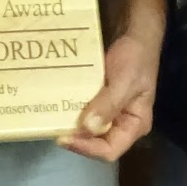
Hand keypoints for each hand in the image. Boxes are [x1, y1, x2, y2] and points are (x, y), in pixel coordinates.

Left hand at [58, 31, 158, 161]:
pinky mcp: (98, 101)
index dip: (87, 148)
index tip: (64, 138)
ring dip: (71, 126)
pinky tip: (57, 104)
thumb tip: (87, 128)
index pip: (110, 150)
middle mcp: (121, 124)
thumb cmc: (135, 58)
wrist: (134, 35)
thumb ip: (109, 104)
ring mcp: (109, 113)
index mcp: (134, 125)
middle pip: (97, 143)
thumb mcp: (125, 81)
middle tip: (53, 128)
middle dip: (76, 138)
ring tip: (51, 119)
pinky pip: (84, 112)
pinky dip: (71, 111)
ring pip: (88, 129)